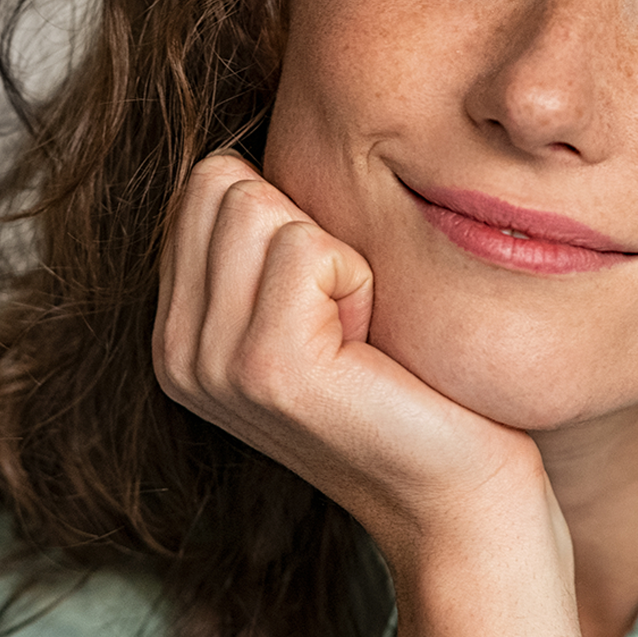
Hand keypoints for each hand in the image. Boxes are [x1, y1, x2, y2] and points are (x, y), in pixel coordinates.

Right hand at [151, 152, 550, 574]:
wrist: (461, 499)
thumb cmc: (411, 388)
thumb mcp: (316, 305)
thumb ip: (264, 242)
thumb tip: (259, 137)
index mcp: (178, 333)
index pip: (205, 183)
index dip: (290, 217)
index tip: (330, 302)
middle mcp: (176, 353)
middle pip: (222, 182)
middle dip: (308, 227)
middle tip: (349, 318)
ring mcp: (212, 366)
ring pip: (259, 205)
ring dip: (336, 255)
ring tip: (360, 335)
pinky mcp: (267, 371)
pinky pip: (307, 247)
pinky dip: (360, 280)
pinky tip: (372, 349)